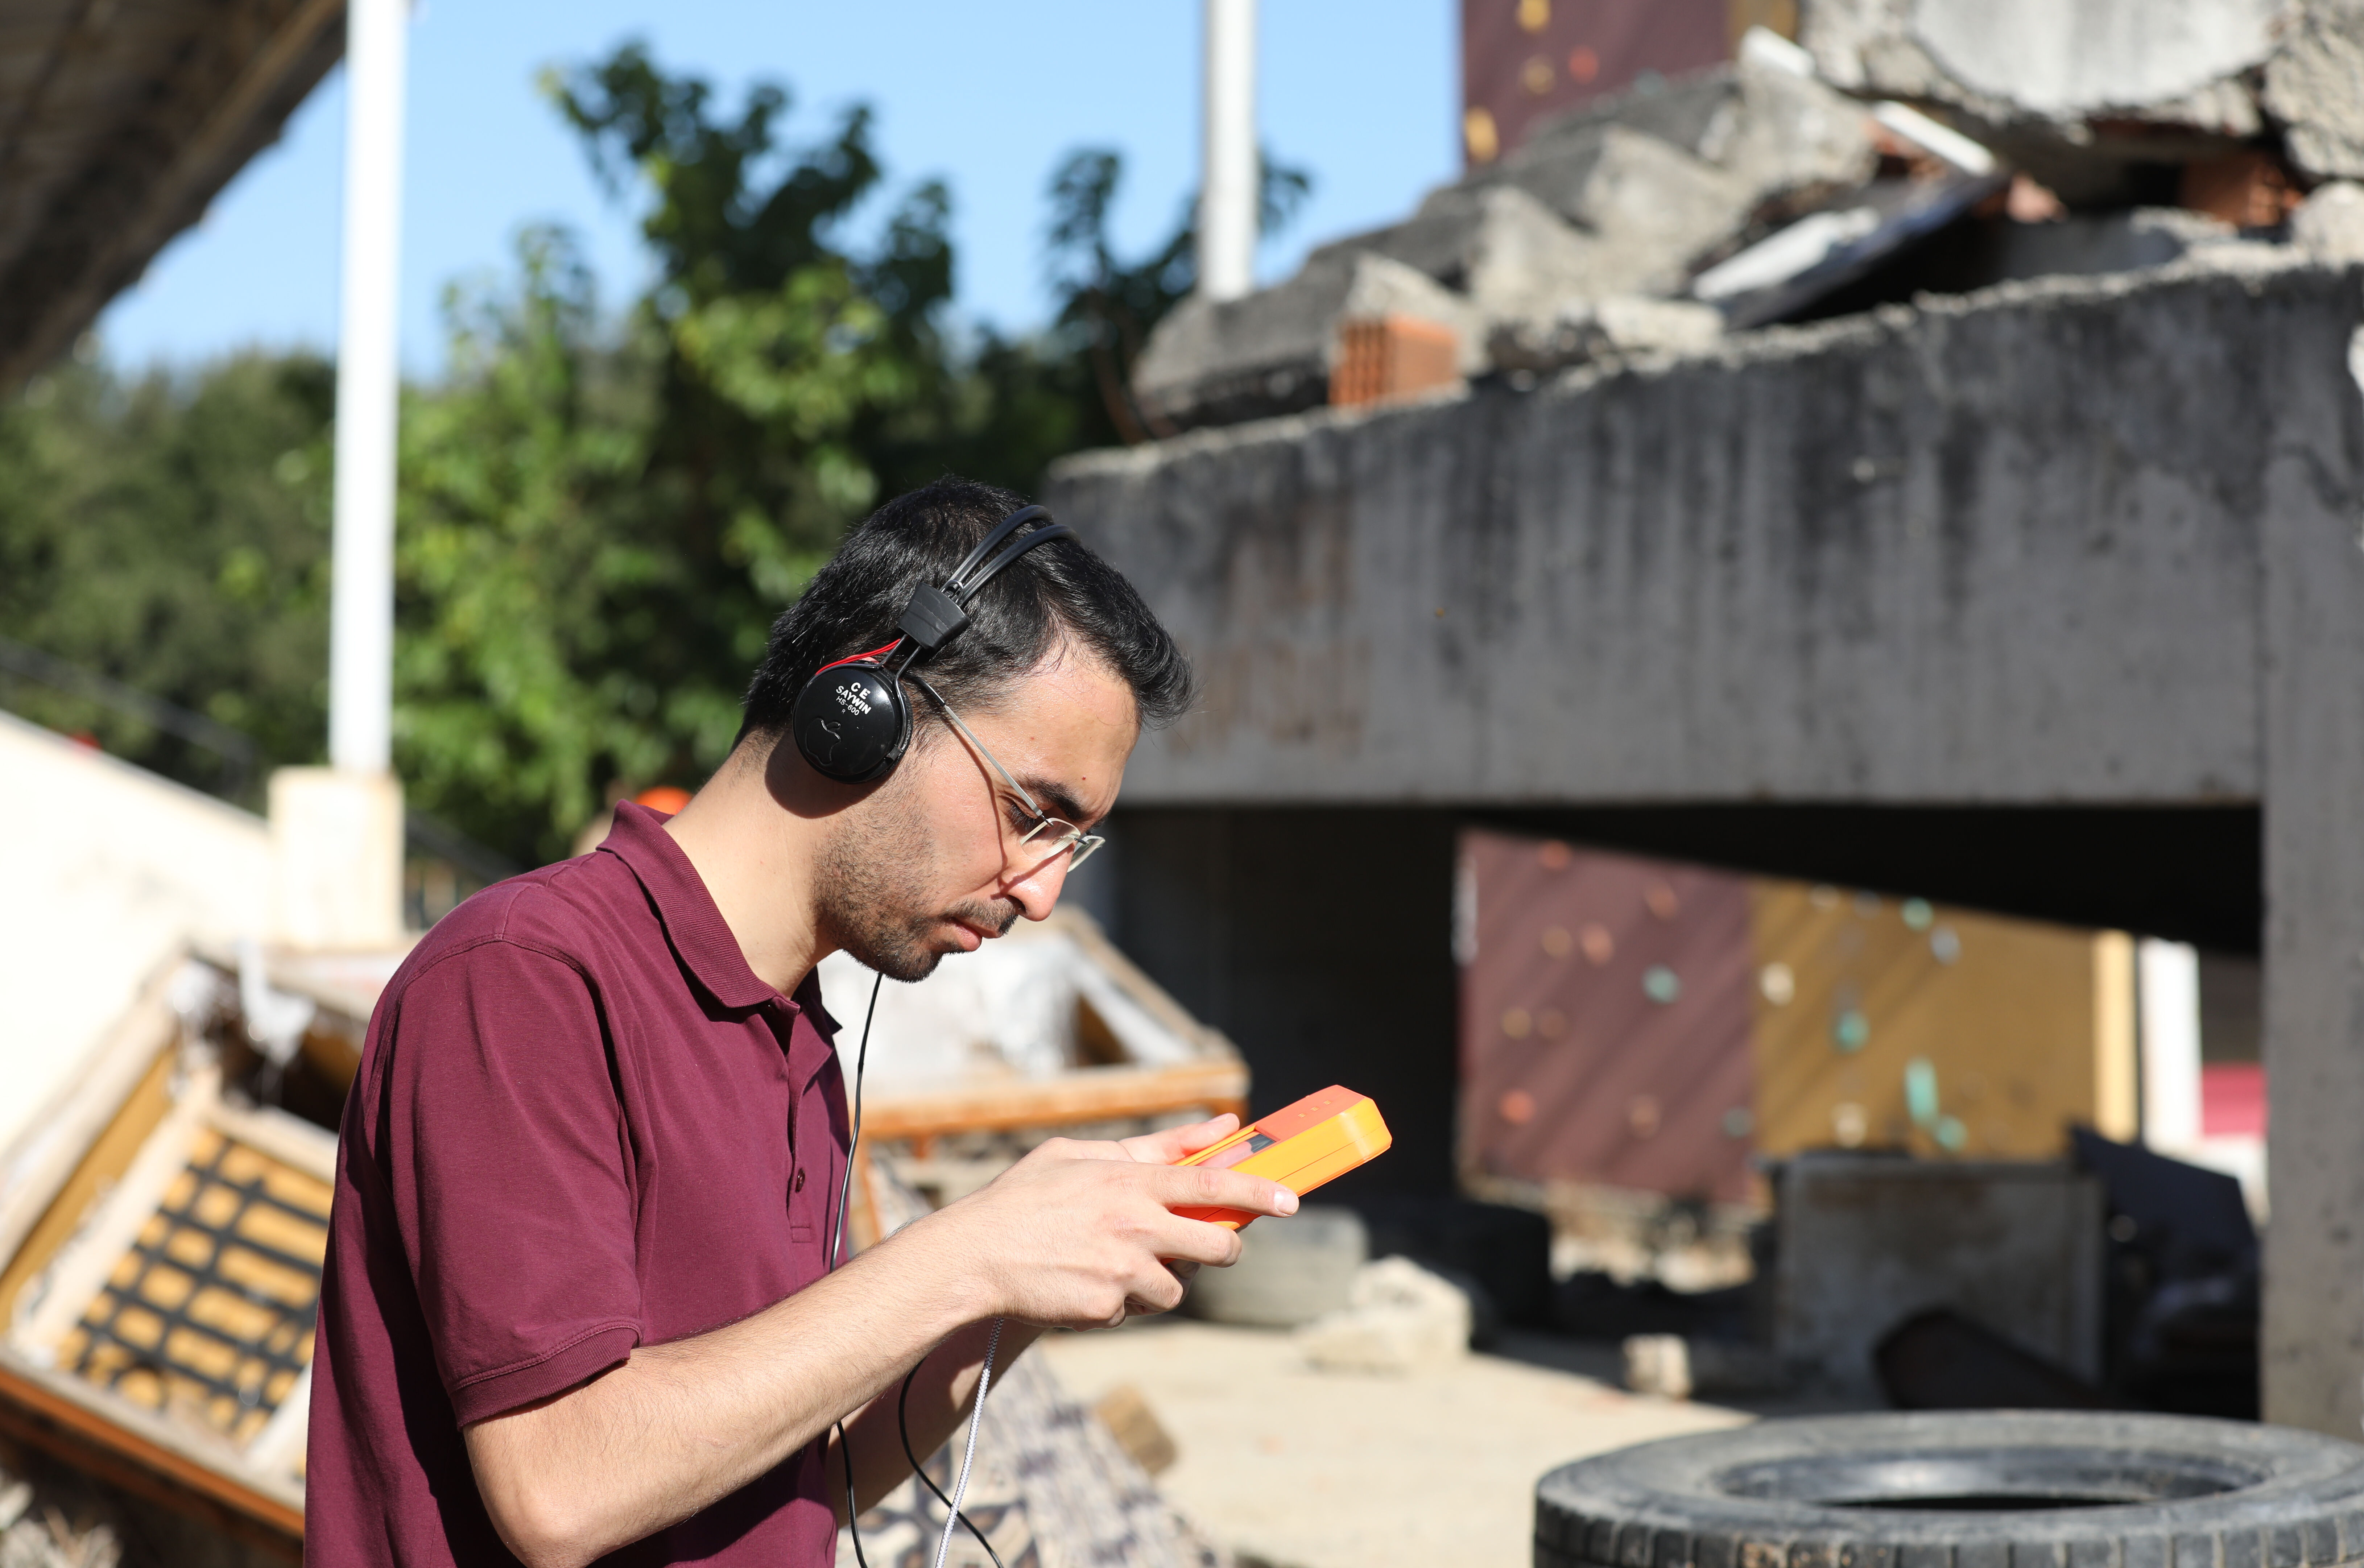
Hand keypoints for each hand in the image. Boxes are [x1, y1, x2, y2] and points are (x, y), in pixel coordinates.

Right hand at [913, 1115, 1295, 1328]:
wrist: (975, 1256)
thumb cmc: (1026, 1198)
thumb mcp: (1082, 1154)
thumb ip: (1153, 1144)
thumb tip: (1219, 1126)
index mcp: (1130, 1182)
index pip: (1212, 1184)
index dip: (1258, 1192)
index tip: (1291, 1200)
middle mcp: (1135, 1226)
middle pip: (1216, 1245)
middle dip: (1223, 1248)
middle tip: (1212, 1246)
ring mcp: (1123, 1271)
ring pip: (1176, 1288)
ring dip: (1158, 1280)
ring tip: (1113, 1263)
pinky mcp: (1108, 1309)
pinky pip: (1135, 1310)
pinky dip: (1120, 1302)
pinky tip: (1085, 1283)